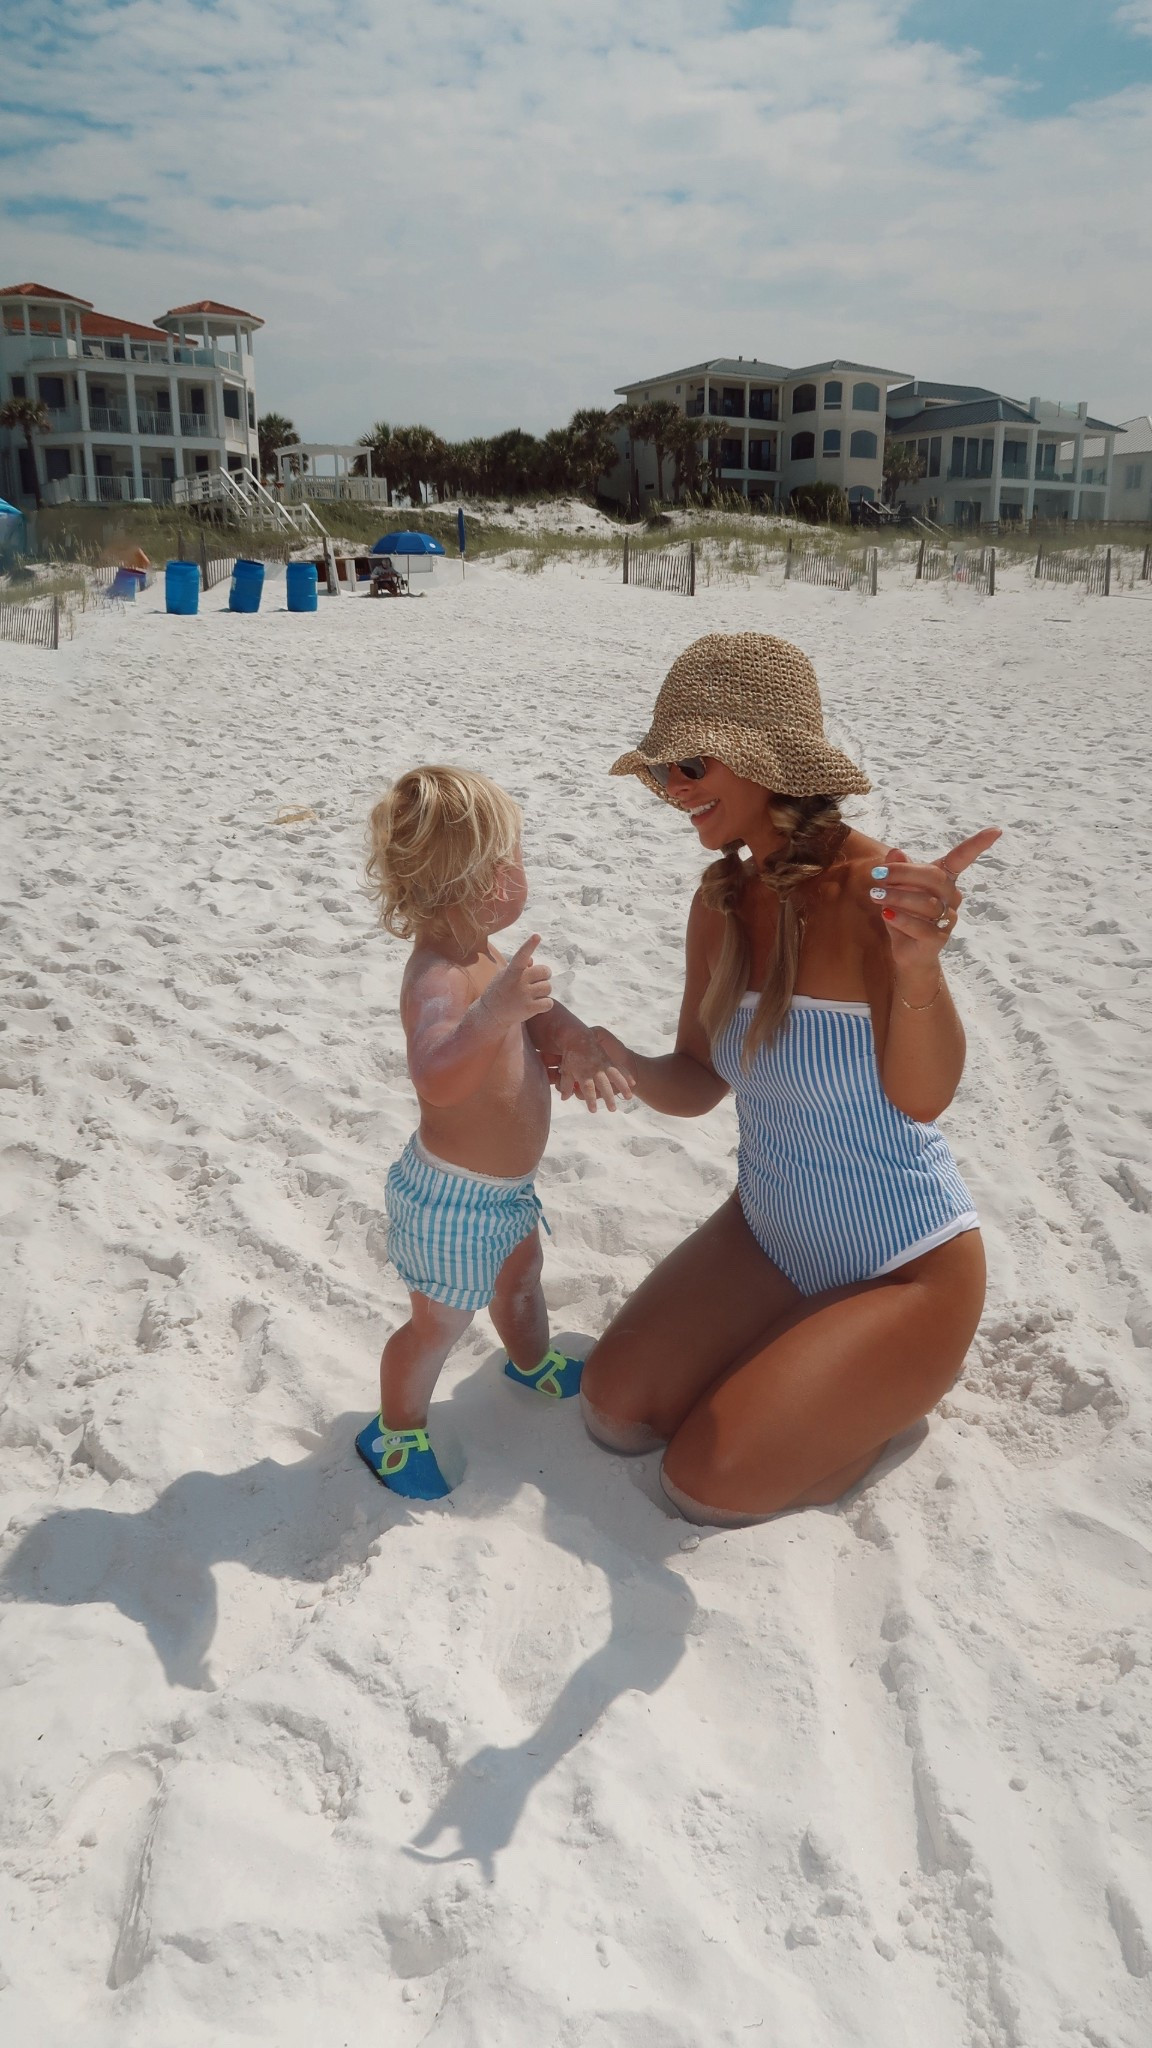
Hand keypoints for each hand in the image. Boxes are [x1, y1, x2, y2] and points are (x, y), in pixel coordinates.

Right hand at [480, 935, 552, 1026]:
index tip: (537, 936)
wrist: (491, 1014)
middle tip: (537, 981)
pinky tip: (536, 1004)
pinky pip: (549, 1002)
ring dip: (544, 991)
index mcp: (511, 971)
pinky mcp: (530, 1009)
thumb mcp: (504, 975)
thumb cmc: (500, 991)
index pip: (522, 955)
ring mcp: (524, 996)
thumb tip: (531, 960)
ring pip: (548, 987)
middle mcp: (518, 982)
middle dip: (544, 975)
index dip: (530, 945)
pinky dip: (545, 1004)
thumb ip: (519, 967)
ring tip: (533, 995)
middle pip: (544, 972)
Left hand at [557, 1025, 634, 1112]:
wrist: (579, 1036)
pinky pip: (620, 1068)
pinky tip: (633, 1083)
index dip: (590, 1100)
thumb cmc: (571, 1055)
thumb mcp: (566, 1070)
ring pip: (615, 1077)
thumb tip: (564, 1099)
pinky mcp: (609, 1060)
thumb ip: (566, 1085)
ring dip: (623, 1087)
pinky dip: (627, 1075)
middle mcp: (595, 1070)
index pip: (587, 1089)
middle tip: (612, 1109)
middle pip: (604, 1085)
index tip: (594, 1111)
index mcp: (583, 1073)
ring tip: (629, 1097)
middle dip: (609, 1098)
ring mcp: (604, 1065)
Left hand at [868, 828, 1000, 984]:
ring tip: (875, 895)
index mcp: (944, 880)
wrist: (909, 953)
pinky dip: (900, 918)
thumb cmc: (906, 915)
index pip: (962, 859)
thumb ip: (898, 871)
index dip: (978, 844)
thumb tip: (895, 851)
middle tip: (878, 873)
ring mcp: (948, 918)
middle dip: (903, 873)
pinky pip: (920, 926)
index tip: (997, 830)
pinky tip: (886, 914)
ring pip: (926, 903)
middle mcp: (951, 897)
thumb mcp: (897, 890)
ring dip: (897, 897)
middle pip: (934, 877)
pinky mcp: (938, 938)